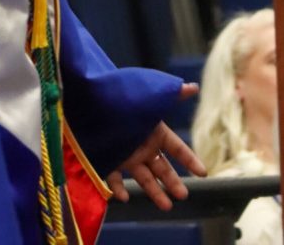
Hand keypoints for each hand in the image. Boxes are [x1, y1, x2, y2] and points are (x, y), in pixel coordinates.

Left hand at [106, 85, 205, 210]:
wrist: (88, 98)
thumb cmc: (122, 98)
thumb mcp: (148, 98)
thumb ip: (172, 94)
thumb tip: (194, 86)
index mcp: (154, 132)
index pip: (177, 148)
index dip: (190, 160)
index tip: (203, 173)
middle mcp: (142, 145)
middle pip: (163, 168)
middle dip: (173, 182)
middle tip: (183, 195)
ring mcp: (126, 154)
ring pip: (144, 178)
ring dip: (155, 192)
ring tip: (166, 206)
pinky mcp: (108, 160)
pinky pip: (115, 179)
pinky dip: (118, 189)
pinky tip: (124, 196)